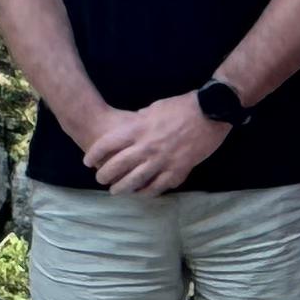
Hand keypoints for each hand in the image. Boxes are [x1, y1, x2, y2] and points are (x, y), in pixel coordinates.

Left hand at [84, 95, 229, 197]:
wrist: (212, 112)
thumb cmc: (182, 106)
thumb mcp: (154, 108)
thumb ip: (138, 121)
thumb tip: (128, 128)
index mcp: (139, 129)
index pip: (107, 145)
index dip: (94, 155)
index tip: (88, 161)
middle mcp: (147, 147)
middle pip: (116, 166)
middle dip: (104, 175)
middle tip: (101, 179)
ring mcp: (162, 161)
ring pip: (134, 181)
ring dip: (121, 188)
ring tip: (116, 191)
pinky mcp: (178, 170)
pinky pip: (157, 187)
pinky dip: (147, 192)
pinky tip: (141, 193)